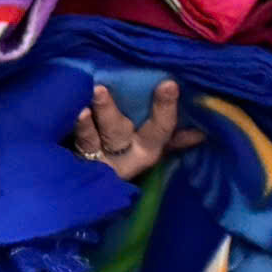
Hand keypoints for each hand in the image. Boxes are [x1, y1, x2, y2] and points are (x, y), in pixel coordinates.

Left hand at [73, 80, 202, 180]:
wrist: (92, 187)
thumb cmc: (128, 153)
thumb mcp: (152, 147)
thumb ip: (173, 138)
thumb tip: (201, 132)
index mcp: (147, 149)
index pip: (160, 129)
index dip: (165, 108)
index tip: (168, 84)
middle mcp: (122, 155)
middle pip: (118, 133)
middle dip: (110, 113)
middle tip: (100, 89)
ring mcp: (95, 159)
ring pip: (91, 141)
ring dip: (86, 125)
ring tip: (80, 107)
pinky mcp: (73, 160)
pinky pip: (72, 147)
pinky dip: (72, 132)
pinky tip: (70, 116)